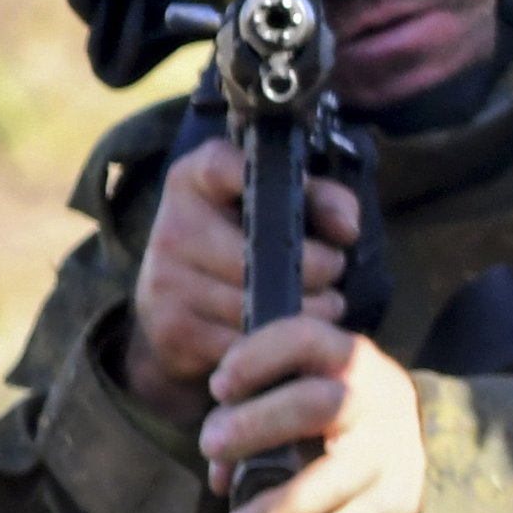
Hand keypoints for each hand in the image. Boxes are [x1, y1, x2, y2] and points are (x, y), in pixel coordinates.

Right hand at [123, 144, 354, 418]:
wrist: (173, 318)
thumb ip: (323, 202)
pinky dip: (284, 345)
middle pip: (269, 250)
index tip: (300, 200)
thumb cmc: (242, 248)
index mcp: (192, 184)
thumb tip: (346, 229)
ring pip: (266, 303)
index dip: (261, 179)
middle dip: (321, 268)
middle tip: (332, 274)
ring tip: (321, 304)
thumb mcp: (278, 211)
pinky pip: (253, 343)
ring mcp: (166, 282)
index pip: (220, 166)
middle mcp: (171, 229)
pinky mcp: (175, 332)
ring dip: (314, 310)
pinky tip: (292, 336)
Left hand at [201, 318, 424, 512]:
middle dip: (256, 425)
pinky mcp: (397, 499)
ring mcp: (393, 450)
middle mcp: (378, 397)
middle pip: (320, 404)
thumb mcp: (303, 384)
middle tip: (211, 446)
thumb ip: (254, 407)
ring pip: (335, 479)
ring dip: (277, 506)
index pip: (304, 339)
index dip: (255, 358)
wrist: (413, 443)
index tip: (218, 387)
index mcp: (349, 357)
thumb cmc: (330, 412)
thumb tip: (220, 465)